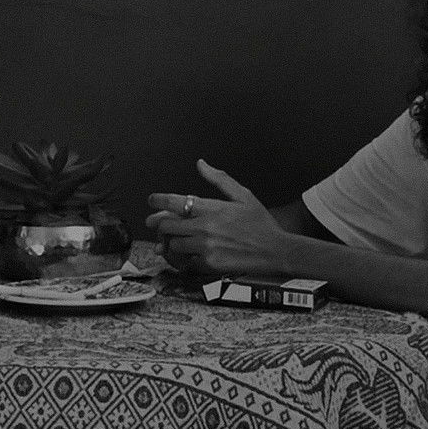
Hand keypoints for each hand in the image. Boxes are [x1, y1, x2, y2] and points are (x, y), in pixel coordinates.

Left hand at [146, 159, 293, 275]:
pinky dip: (183, 257)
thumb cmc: (260, 223)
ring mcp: (205, 247)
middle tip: (158, 223)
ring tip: (173, 239)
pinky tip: (187, 252)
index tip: (152, 200)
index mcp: (212, 208)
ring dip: (171, 241)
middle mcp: (205, 228)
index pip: (175, 202)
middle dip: (159, 223)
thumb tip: (201, 164)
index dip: (158, 200)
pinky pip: (184, 261)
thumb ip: (219, 179)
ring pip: (173, 245)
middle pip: (167, 225)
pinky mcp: (208, 264)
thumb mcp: (243, 195)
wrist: (275, 250)